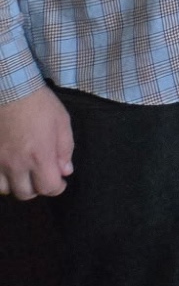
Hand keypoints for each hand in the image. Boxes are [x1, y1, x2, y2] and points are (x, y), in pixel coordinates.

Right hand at [0, 85, 73, 199]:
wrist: (10, 91)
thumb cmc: (40, 105)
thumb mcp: (62, 123)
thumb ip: (65, 150)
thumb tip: (65, 171)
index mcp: (39, 157)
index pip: (48, 188)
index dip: (57, 188)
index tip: (59, 181)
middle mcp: (16, 164)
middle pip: (25, 194)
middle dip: (37, 188)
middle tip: (41, 176)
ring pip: (5, 190)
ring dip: (16, 185)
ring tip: (23, 173)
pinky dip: (0, 179)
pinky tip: (7, 169)